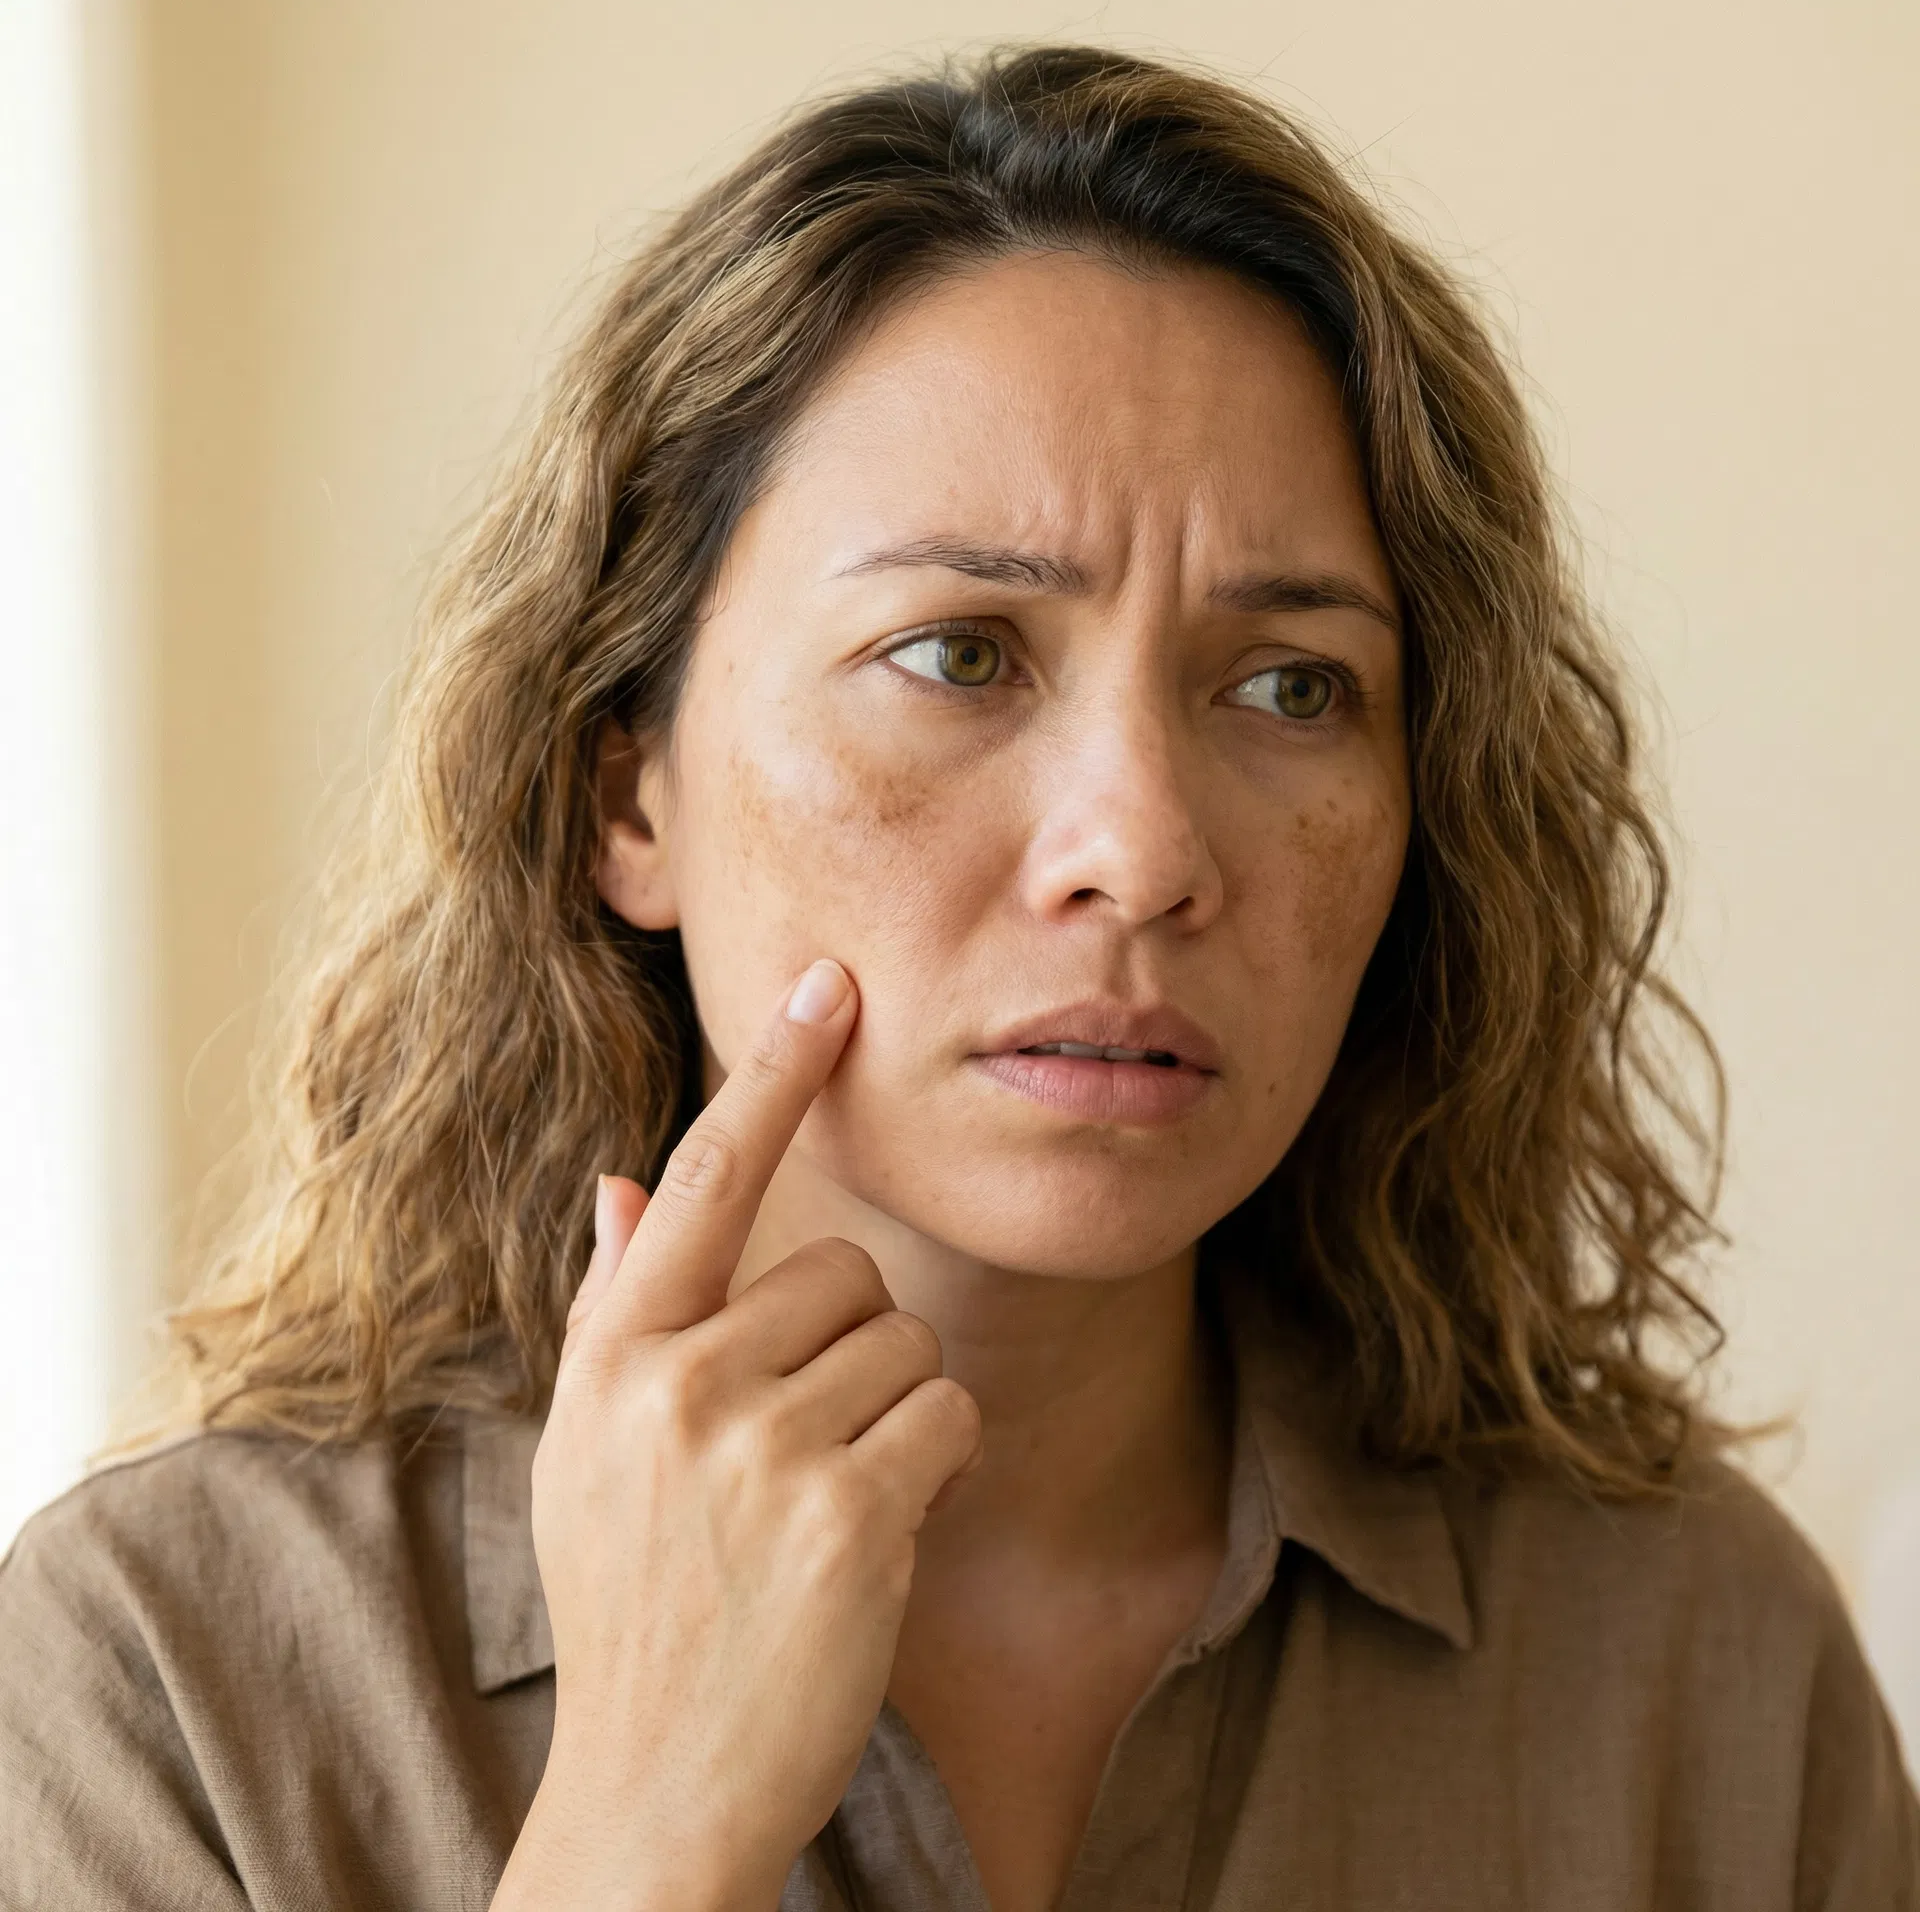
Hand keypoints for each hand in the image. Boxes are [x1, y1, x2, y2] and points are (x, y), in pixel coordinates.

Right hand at [491, 959, 983, 1911]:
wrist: (659, 1785)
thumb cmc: (638, 1602)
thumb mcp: (592, 1451)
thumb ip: (615, 1307)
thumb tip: (621, 1182)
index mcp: (614, 1353)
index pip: (703, 1176)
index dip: (773, 1072)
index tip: (829, 983)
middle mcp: (677, 1380)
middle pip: (844, 1270)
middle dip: (849, 1349)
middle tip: (798, 1454)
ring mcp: (759, 1444)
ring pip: (904, 1338)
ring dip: (894, 1412)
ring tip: (825, 1505)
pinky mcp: (848, 1508)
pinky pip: (948, 1410)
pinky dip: (936, 1463)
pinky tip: (877, 1534)